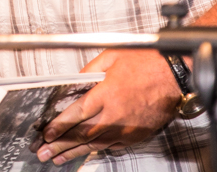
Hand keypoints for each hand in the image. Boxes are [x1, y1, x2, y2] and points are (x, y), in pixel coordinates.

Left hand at [35, 49, 179, 164]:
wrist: (174, 75)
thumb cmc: (145, 63)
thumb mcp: (110, 58)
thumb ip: (88, 71)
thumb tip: (72, 83)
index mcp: (105, 94)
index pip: (75, 114)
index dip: (58, 126)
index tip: (46, 134)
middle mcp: (114, 114)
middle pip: (82, 134)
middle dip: (60, 145)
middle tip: (43, 153)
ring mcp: (126, 128)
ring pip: (95, 144)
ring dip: (74, 152)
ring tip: (58, 159)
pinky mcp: (135, 135)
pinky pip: (112, 146)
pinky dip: (96, 151)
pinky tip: (84, 154)